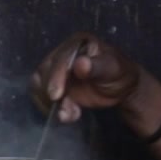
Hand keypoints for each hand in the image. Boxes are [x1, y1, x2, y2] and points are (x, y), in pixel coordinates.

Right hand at [29, 33, 144, 122]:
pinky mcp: (54, 85)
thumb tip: (79, 64)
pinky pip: (42, 96)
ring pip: (39, 85)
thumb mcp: (112, 69)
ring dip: (48, 102)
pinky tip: (68, 115)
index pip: (59, 59)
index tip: (56, 96)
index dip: (56, 76)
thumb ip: (96, 67)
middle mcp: (62, 54)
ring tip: (68, 114)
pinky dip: (50, 108)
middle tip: (64, 109)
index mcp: (77, 44)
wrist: (120, 88)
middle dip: (51, 92)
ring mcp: (56, 70)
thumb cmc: (118, 73)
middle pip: (44, 71)